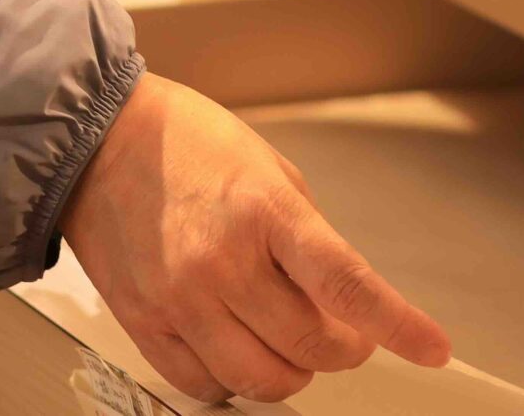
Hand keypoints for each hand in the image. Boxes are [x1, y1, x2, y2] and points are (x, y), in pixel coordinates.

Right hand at [60, 75, 450, 405]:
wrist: (94, 138)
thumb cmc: (183, 142)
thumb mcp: (267, 166)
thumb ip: (306, 236)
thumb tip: (339, 299)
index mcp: (263, 209)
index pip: (345, 283)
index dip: (397, 325)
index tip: (430, 347)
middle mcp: (220, 260)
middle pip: (310, 347)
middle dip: (343, 349)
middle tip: (343, 333)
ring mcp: (178, 297)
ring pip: (260, 380)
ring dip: (291, 371)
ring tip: (288, 342)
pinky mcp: (142, 322)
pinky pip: (203, 384)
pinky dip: (232, 380)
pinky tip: (236, 348)